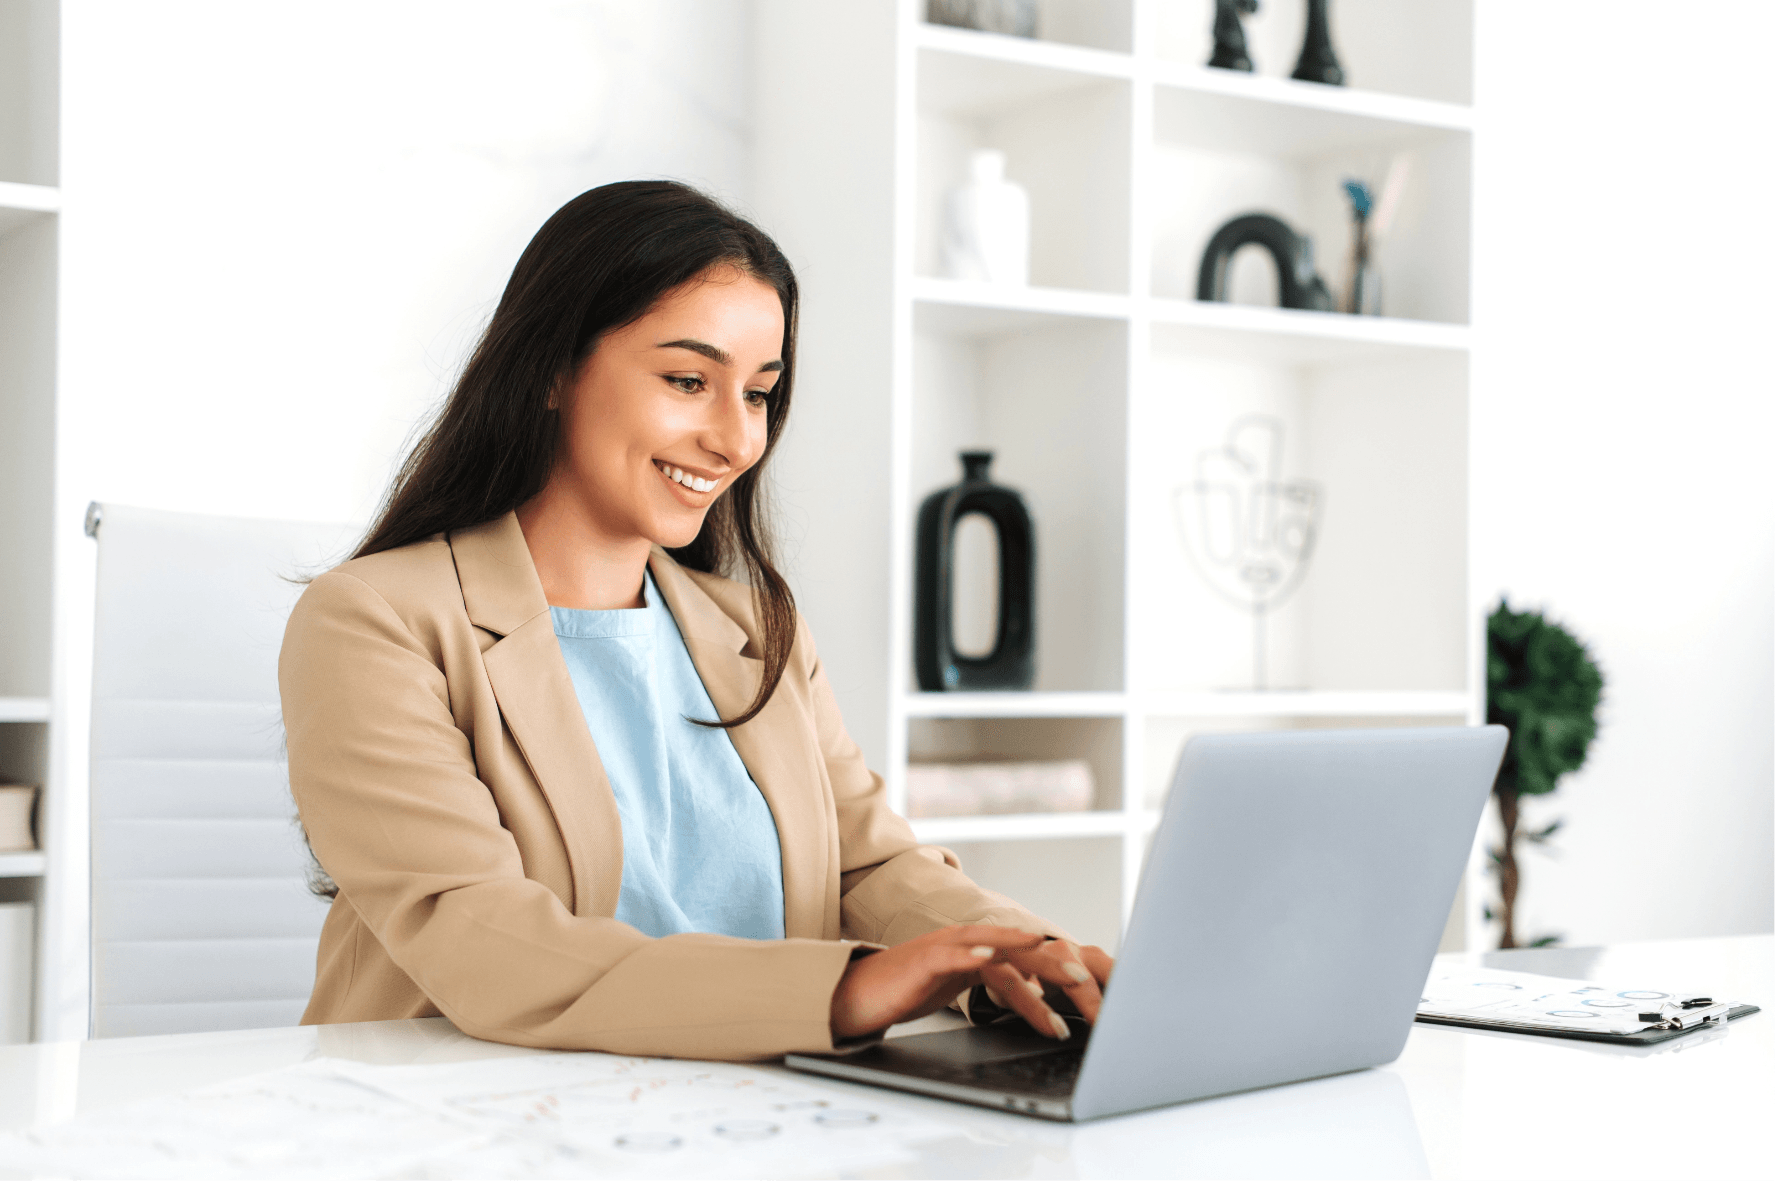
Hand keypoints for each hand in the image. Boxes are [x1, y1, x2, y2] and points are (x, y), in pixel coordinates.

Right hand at [830, 925, 1114, 1040]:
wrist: (857, 994)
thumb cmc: (905, 991)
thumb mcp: (958, 988)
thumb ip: (991, 984)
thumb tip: (1031, 997)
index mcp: (977, 950)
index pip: (1025, 954)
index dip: (1057, 965)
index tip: (1089, 983)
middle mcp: (966, 942)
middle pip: (1021, 948)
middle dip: (1057, 965)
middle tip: (1088, 981)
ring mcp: (946, 947)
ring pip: (998, 954)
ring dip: (1031, 971)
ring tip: (1060, 985)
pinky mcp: (925, 960)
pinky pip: (956, 955)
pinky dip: (977, 955)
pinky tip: (996, 959)